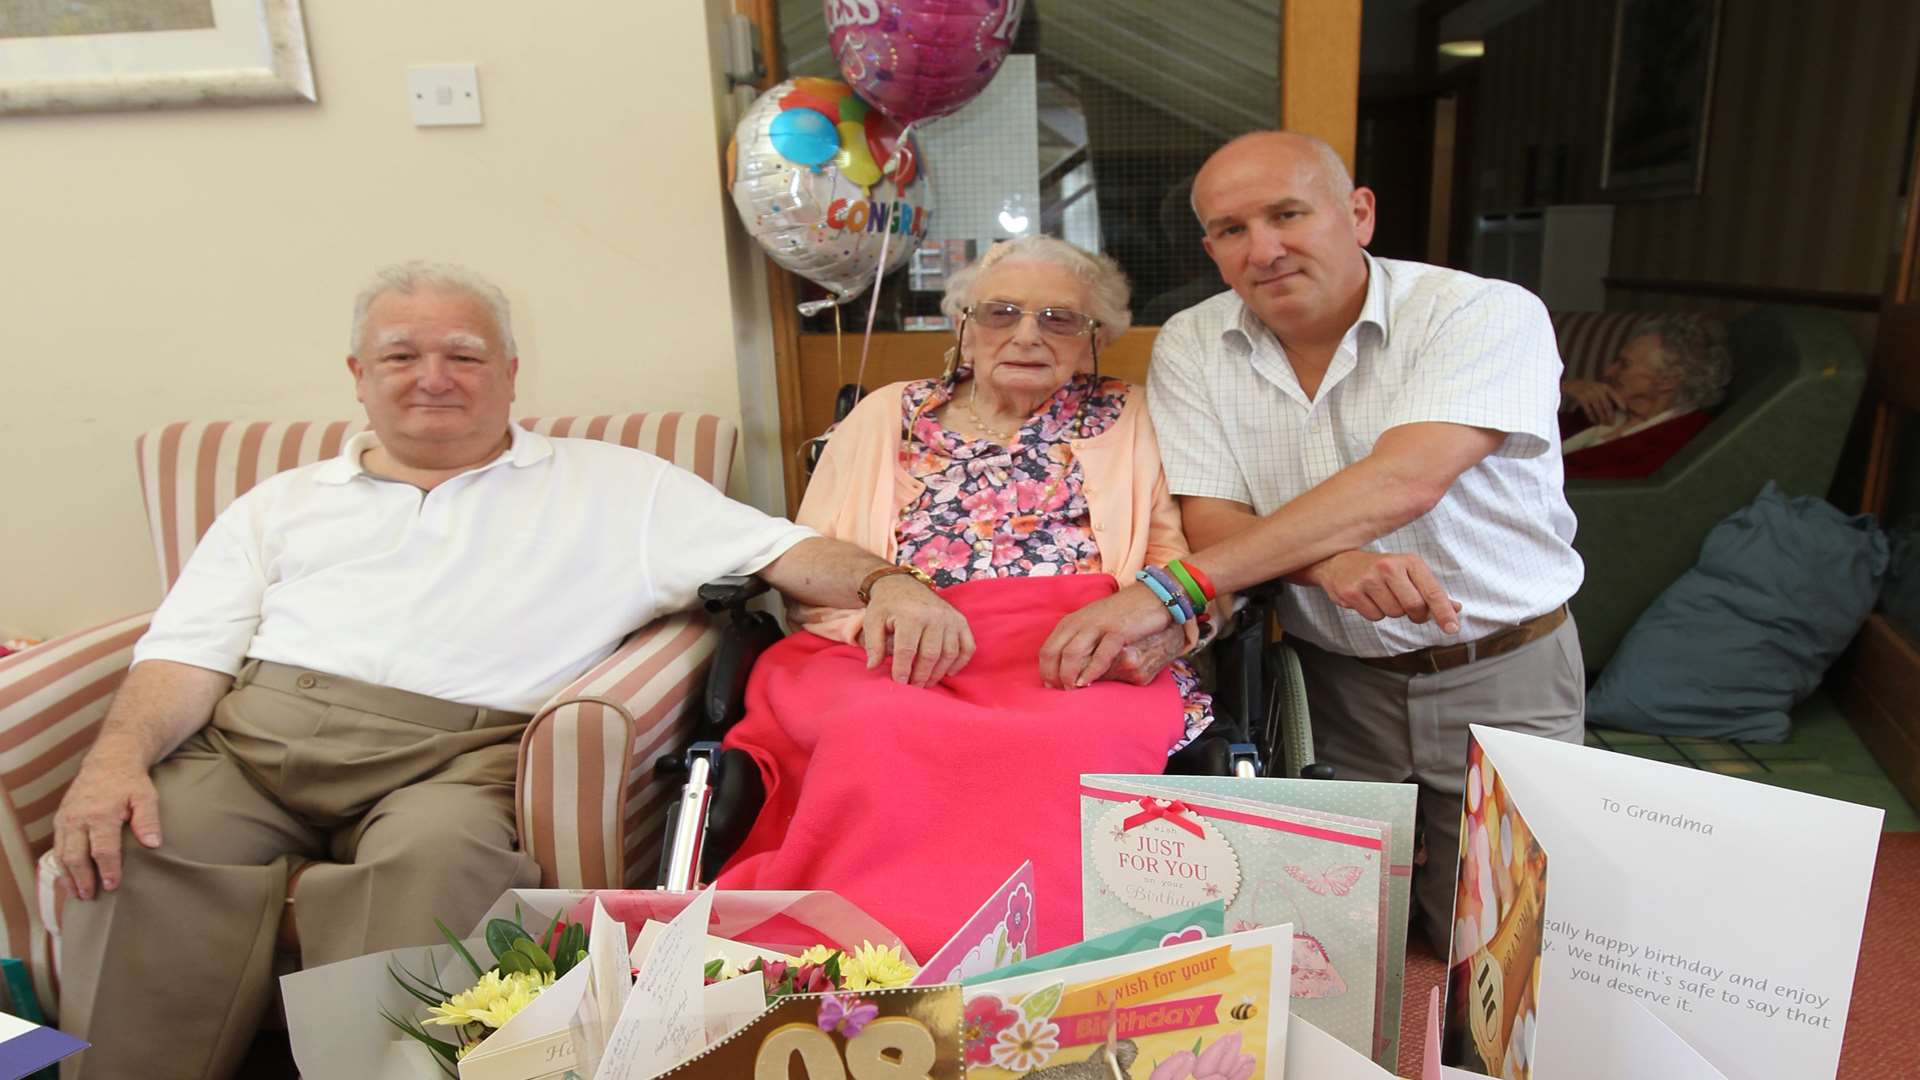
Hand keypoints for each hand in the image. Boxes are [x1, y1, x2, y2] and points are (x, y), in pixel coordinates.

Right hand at [51, 753, 161, 899]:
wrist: (109, 761)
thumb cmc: (130, 782)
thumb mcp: (146, 796)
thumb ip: (148, 820)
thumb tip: (153, 844)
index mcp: (100, 814)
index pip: (102, 849)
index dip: (108, 870)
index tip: (113, 886)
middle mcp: (78, 818)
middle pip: (76, 856)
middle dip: (83, 879)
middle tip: (91, 896)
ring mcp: (66, 819)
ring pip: (61, 854)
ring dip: (68, 876)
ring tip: (78, 894)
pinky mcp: (60, 820)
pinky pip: (56, 847)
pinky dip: (61, 865)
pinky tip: (68, 878)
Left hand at [861, 574, 975, 685]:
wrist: (901, 584)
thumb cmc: (886, 606)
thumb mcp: (873, 620)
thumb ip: (872, 644)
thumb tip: (873, 667)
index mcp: (911, 615)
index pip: (907, 650)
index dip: (903, 670)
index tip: (899, 683)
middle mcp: (934, 615)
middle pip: (930, 654)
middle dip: (921, 675)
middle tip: (913, 686)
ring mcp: (950, 618)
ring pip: (949, 653)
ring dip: (939, 673)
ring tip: (926, 682)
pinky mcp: (960, 620)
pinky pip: (967, 646)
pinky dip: (960, 662)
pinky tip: (948, 672)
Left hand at [1039, 583, 1174, 688]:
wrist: (1151, 597)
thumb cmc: (1121, 615)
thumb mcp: (1092, 624)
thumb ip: (1078, 640)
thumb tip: (1064, 668)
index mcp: (1071, 622)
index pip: (1048, 649)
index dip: (1046, 671)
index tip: (1050, 686)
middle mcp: (1080, 622)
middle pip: (1055, 652)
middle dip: (1053, 675)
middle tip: (1060, 692)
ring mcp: (1098, 626)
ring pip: (1072, 653)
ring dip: (1068, 675)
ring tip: (1072, 689)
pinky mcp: (1117, 631)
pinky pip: (1100, 654)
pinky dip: (1091, 671)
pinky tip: (1088, 682)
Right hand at [1304, 551, 1461, 632]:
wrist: (1338, 562)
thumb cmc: (1380, 569)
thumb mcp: (1408, 573)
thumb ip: (1431, 591)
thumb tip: (1456, 609)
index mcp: (1409, 561)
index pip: (1432, 591)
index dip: (1444, 612)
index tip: (1452, 628)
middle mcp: (1389, 568)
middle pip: (1414, 607)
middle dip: (1414, 613)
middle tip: (1406, 605)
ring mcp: (1368, 580)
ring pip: (1393, 614)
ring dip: (1391, 611)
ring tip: (1381, 595)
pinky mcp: (1351, 593)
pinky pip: (1374, 617)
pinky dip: (1374, 613)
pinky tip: (1367, 599)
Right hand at [1562, 379, 1622, 425]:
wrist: (1572, 385)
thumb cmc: (1588, 388)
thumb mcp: (1598, 387)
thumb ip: (1606, 394)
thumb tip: (1616, 407)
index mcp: (1604, 386)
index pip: (1615, 395)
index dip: (1620, 403)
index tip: (1625, 410)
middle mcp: (1598, 389)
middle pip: (1607, 405)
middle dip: (1610, 415)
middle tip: (1612, 423)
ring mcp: (1589, 393)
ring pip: (1598, 409)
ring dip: (1602, 418)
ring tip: (1604, 424)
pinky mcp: (1581, 398)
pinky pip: (1589, 410)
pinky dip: (1592, 417)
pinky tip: (1594, 422)